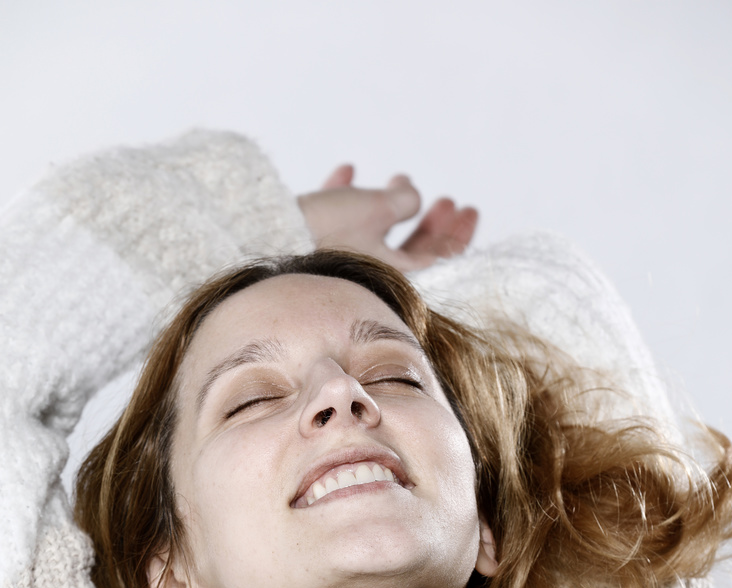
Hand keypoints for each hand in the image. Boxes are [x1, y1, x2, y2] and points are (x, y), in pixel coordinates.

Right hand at [297, 164, 478, 273]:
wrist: (263, 244)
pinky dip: (347, 196)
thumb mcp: (376, 209)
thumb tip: (413, 198)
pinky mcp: (315, 249)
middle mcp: (371, 273)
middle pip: (414, 248)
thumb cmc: (325, 232)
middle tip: (447, 201)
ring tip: (401, 178)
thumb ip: (404, 201)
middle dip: (432, 221)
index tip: (468, 208)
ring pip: (379, 232)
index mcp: (394, 273)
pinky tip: (347, 171)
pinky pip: (339, 220)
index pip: (440, 257)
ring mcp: (343, 261)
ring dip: (391, 204)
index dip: (457, 232)